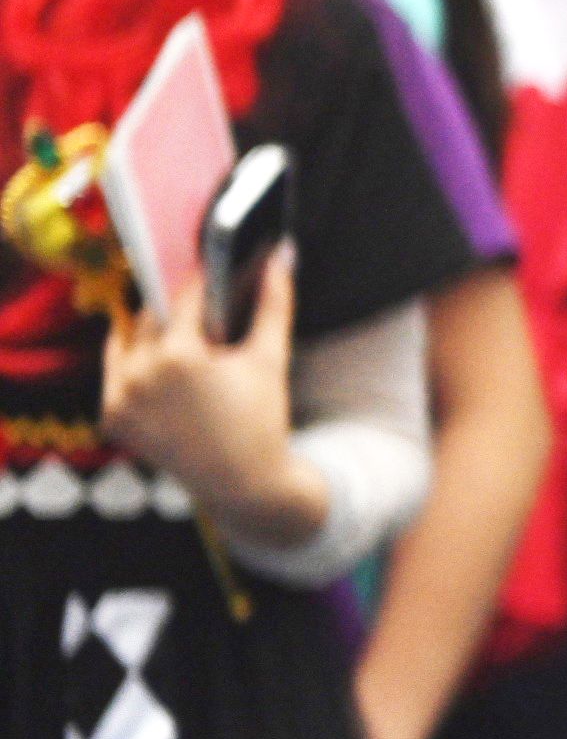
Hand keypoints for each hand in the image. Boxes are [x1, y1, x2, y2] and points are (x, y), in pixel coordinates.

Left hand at [99, 246, 314, 538]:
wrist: (241, 482)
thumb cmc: (261, 419)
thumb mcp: (270, 358)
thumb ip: (275, 304)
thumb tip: (284, 256)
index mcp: (178, 356)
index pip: (183, 297)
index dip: (201, 282)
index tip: (211, 273)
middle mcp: (139, 374)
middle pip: (150, 316)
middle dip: (176, 313)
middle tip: (202, 318)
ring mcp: (119, 398)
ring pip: (126, 342)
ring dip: (151, 336)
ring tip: (185, 350)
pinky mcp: (110, 417)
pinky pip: (116, 375)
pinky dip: (136, 368)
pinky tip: (166, 377)